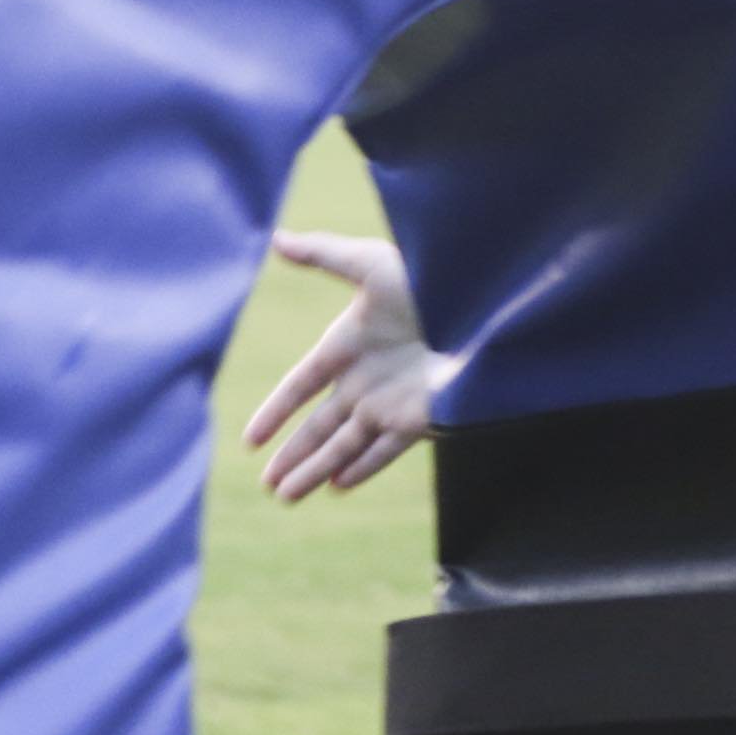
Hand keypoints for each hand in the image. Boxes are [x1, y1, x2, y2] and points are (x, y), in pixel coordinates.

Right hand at [243, 231, 445, 501]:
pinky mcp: (418, 417)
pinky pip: (383, 451)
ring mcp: (391, 401)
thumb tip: (274, 238)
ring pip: (344, 445)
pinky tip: (338, 487)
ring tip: (287, 497)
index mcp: (348, 344)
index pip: (301, 386)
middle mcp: (366, 378)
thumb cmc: (430, 280)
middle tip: (268, 485)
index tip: (249, 441)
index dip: (275, 412)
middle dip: (294, 455)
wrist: (486, 307)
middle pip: (320, 426)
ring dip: (316, 470)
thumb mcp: (371, 264)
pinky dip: (362, 468)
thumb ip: (323, 254)